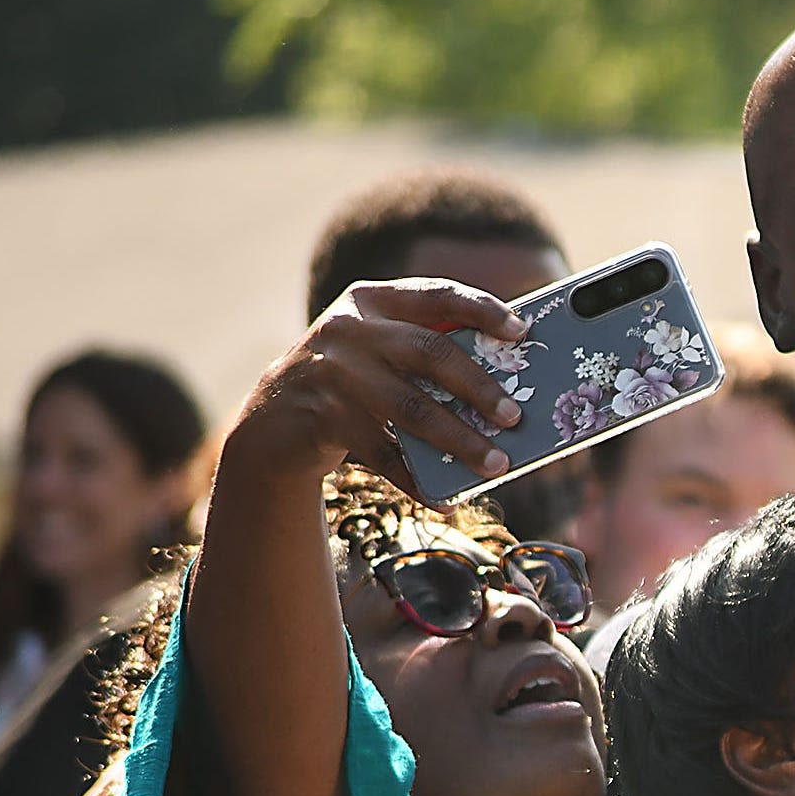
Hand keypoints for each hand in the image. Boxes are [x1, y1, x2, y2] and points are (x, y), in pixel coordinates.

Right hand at [227, 278, 527, 496]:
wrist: (273, 420)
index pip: (436, 295)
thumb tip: (508, 387)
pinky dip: (418, 481)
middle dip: (479, 387)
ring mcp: (331, 373)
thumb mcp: (377, 350)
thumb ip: (425, 351)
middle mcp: (348, 330)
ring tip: (497, 464)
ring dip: (459, 440)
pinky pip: (383, 454)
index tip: (521, 330)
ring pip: (410, 409)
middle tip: (515, 416)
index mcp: (371, 301)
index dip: (482, 310)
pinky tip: (446, 499)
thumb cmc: (350, 381)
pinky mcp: (321, 418)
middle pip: (429, 353)